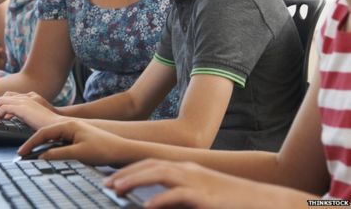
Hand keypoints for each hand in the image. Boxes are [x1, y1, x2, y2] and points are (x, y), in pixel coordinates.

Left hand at [0, 91, 60, 128]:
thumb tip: (9, 117)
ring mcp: (25, 101)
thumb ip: (23, 114)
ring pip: (1, 101)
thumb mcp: (34, 117)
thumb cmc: (51, 125)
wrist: (60, 125)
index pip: (11, 96)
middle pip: (5, 97)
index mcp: (31, 97)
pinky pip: (4, 107)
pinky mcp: (22, 107)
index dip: (1, 104)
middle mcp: (27, 97)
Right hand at [17, 120, 129, 165]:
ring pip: (51, 136)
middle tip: (22, 153)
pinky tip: (45, 153)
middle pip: (45, 132)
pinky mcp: (76, 137)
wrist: (121, 150)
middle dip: (32, 141)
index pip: (44, 132)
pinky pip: (57, 140)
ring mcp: (72, 130)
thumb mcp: (79, 153)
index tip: (22, 152)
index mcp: (68, 125)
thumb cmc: (103, 149)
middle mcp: (69, 125)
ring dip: (40, 143)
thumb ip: (58, 154)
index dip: (31, 143)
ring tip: (29, 152)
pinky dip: (49, 146)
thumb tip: (41, 156)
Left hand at [104, 159, 308, 208]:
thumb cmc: (231, 200)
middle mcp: (188, 170)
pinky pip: (178, 195)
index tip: (111, 178)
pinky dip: (160, 199)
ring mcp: (197, 181)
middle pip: (150, 165)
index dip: (129, 169)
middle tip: (106, 183)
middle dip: (125, 173)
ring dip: (135, 180)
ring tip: (117, 189)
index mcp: (186, 169)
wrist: (263, 201)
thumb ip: (179, 196)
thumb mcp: (201, 194)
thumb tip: (155, 203)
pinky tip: (147, 206)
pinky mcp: (205, 197)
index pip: (151, 163)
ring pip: (159, 174)